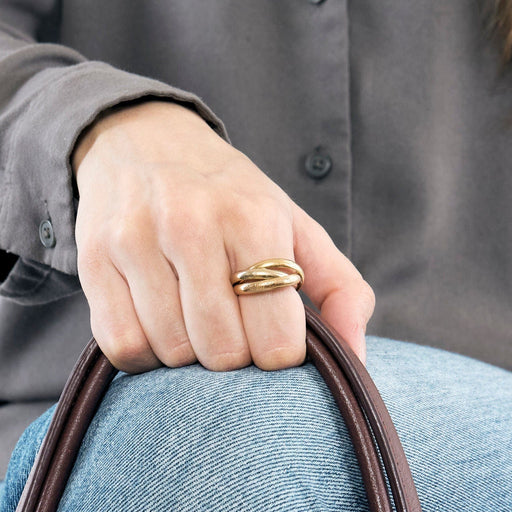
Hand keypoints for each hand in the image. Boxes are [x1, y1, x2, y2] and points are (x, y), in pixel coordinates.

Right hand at [72, 100, 374, 372]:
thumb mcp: (295, 226)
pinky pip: (125, 346)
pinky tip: (160, 320)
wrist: (147, 142)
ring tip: (195, 315)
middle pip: (222, 353)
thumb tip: (356, 359)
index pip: (276, 341)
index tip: (271, 335)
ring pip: (172, 352)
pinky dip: (148, 350)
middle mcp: (193, 225)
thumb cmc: (229, 194)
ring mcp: (137, 240)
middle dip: (234, 354)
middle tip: (232, 324)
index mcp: (255, 218)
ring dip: (190, 350)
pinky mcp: (95, 258)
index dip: (279, 354)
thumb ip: (339, 289)